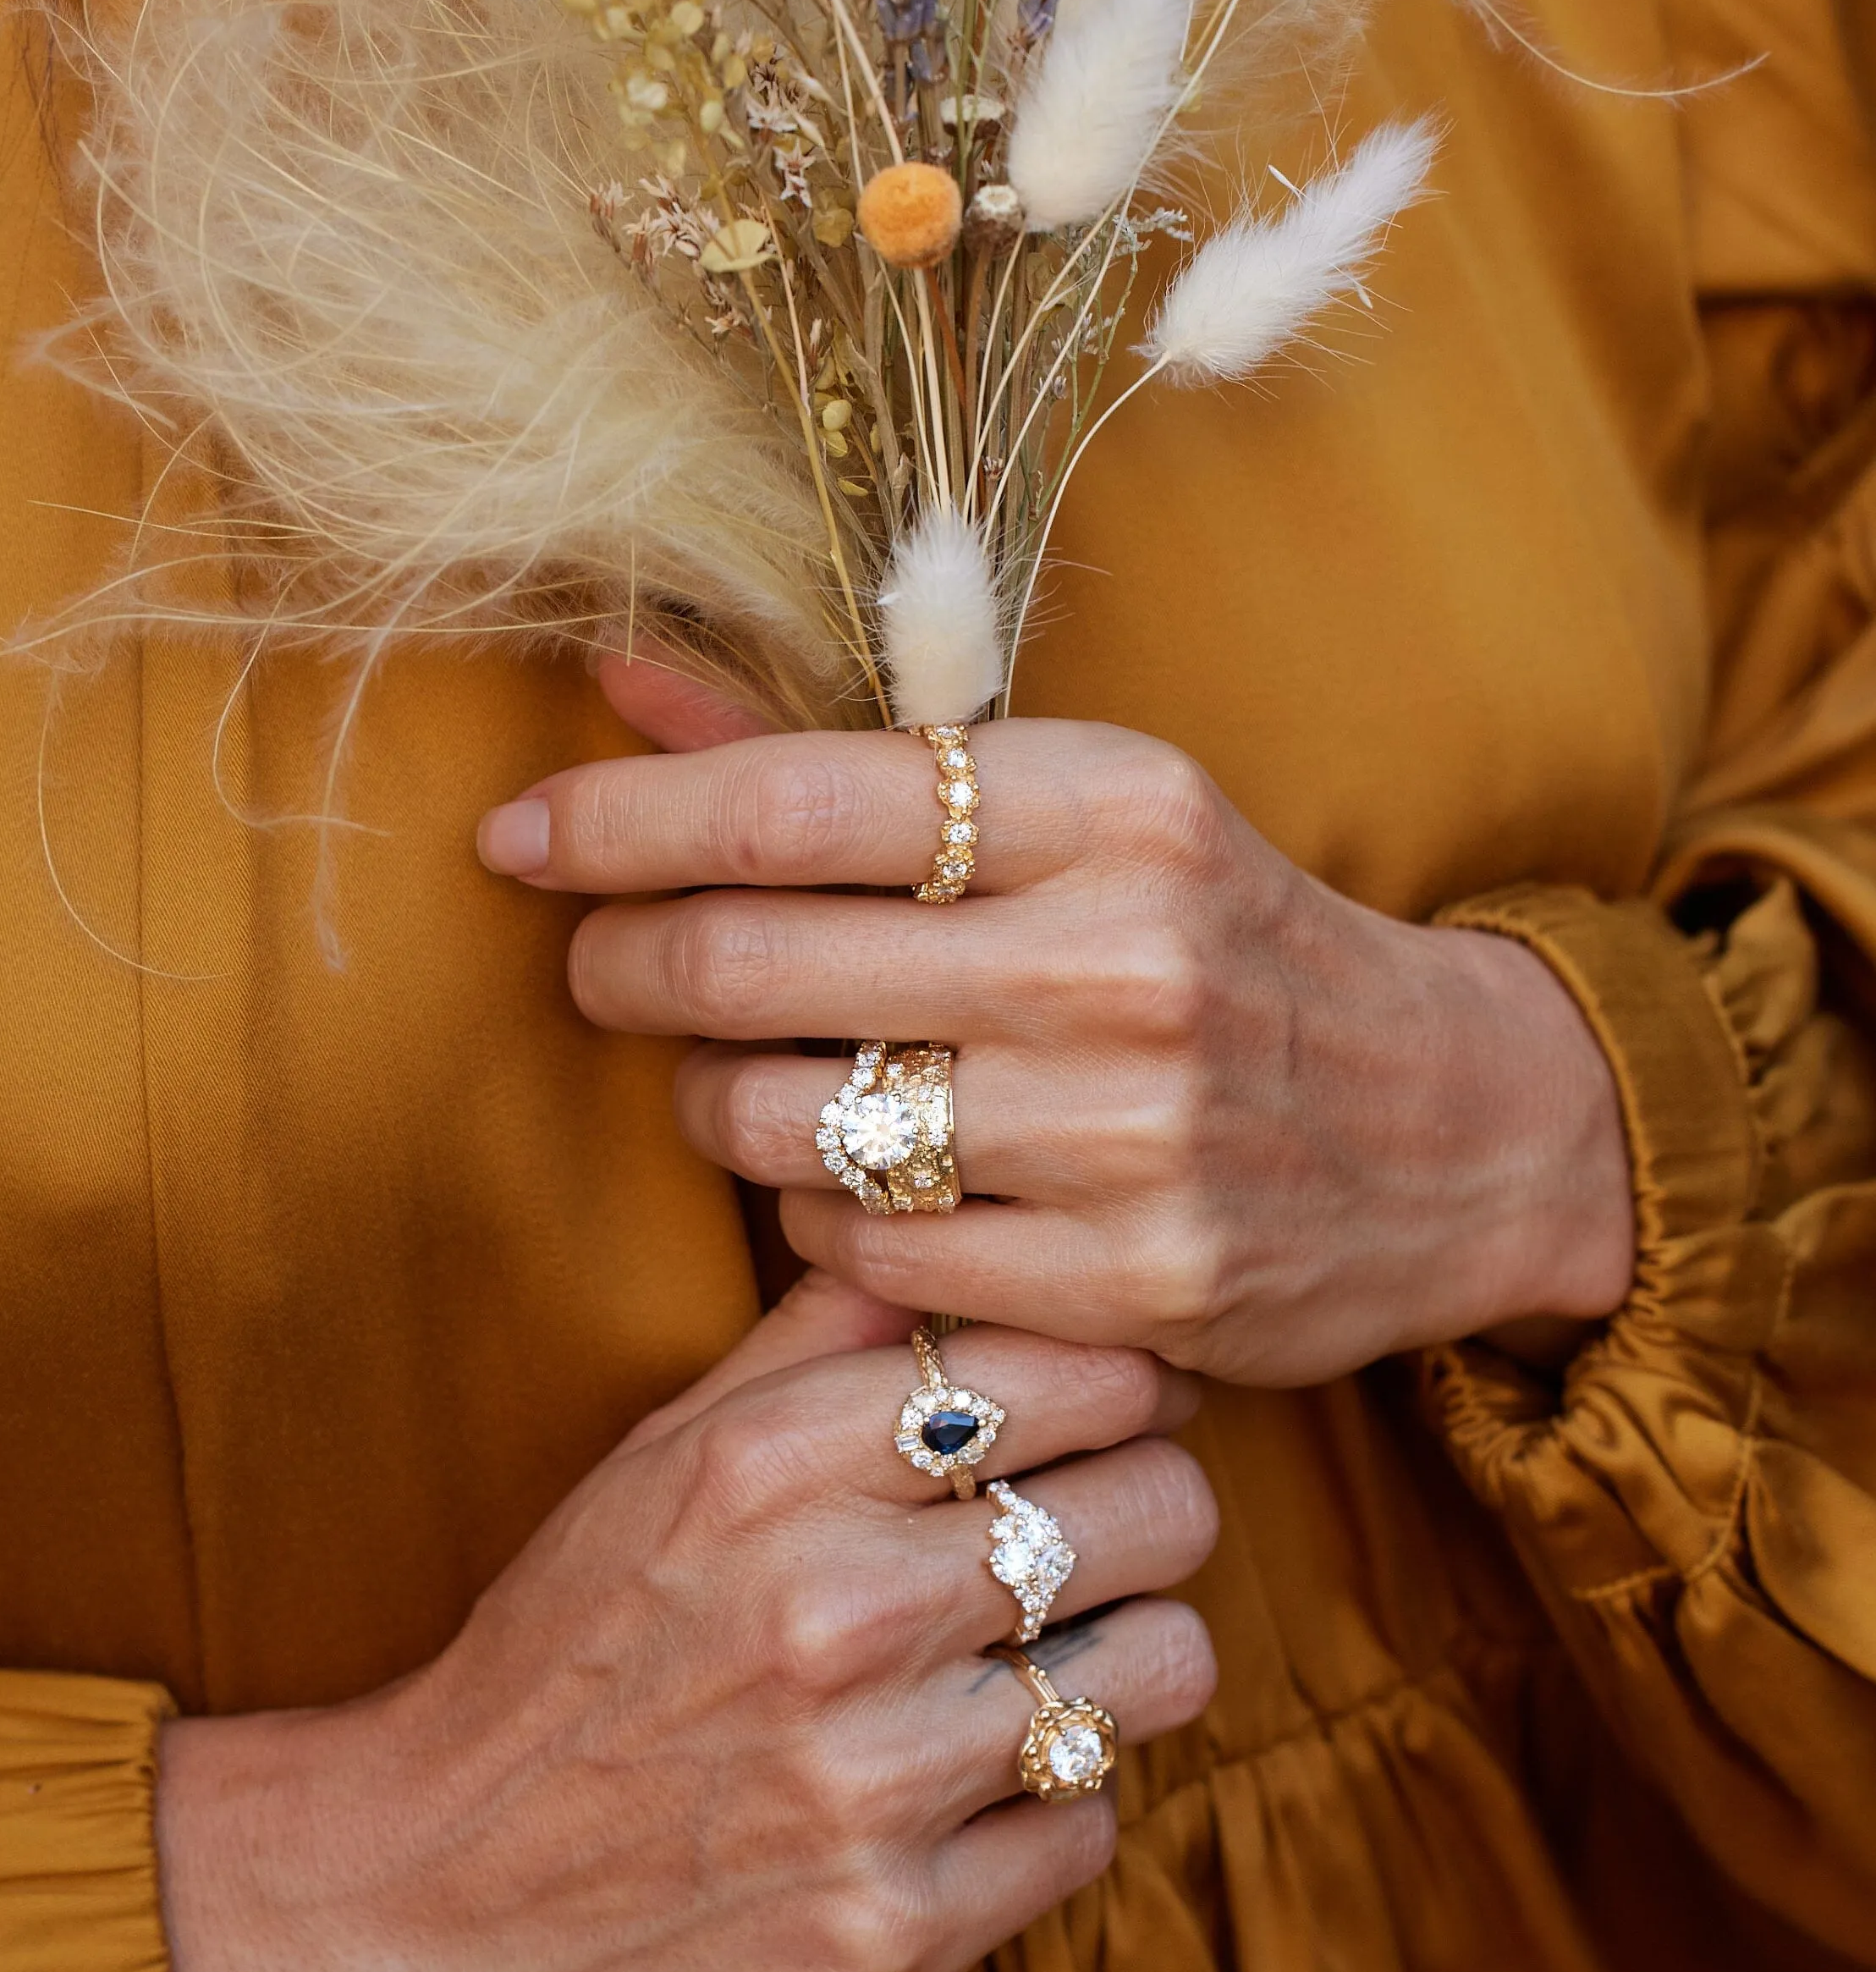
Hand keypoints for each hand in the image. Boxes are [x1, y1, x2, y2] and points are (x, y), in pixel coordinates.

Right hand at [155, 1282, 1215, 1971]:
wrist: (413, 1898)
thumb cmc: (560, 1654)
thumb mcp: (661, 1455)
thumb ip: (822, 1338)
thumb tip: (968, 1229)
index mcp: (764, 1464)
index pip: (1078, 1364)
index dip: (1123, 1383)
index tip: (1098, 1416)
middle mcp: (828, 1609)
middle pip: (1158, 1503)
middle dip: (1146, 1513)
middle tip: (1087, 1542)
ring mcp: (866, 1781)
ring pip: (1163, 1666)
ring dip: (1123, 1665)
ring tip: (1043, 1666)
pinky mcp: (892, 1934)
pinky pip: (1094, 1827)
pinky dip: (1051, 1808)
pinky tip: (967, 1793)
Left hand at [476, 709, 1635, 1385]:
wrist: (1453, 1125)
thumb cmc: (1215, 936)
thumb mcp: (1070, 809)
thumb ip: (833, 759)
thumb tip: (615, 684)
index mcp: (1107, 804)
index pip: (792, 801)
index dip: (618, 821)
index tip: (519, 837)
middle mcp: (1121, 959)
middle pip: (753, 965)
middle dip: (626, 966)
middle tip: (604, 967)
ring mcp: (1129, 1136)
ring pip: (783, 1129)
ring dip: (710, 1106)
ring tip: (737, 1081)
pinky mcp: (1130, 1287)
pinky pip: (863, 1260)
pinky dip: (817, 1222)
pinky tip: (855, 1185)